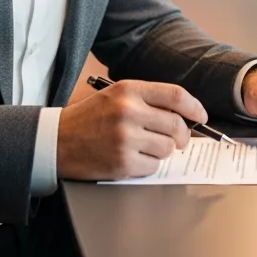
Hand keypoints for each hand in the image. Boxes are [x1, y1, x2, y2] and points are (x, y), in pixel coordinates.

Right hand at [55, 79, 206, 179]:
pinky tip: (132, 158)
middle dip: (182, 135)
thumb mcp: (115, 96)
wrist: (56, 141)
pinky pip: (153, 166)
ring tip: (144, 147)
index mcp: (129, 90)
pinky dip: (148, 165)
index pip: (175, 95)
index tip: (201, 116)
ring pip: (167, 148)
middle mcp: (129, 112)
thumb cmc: (88, 118)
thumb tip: (183, 113)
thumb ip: (147, 100)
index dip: (194, 107)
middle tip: (178, 140)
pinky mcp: (122, 162)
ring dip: (162, 150)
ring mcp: (126, 138)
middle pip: (176, 124)